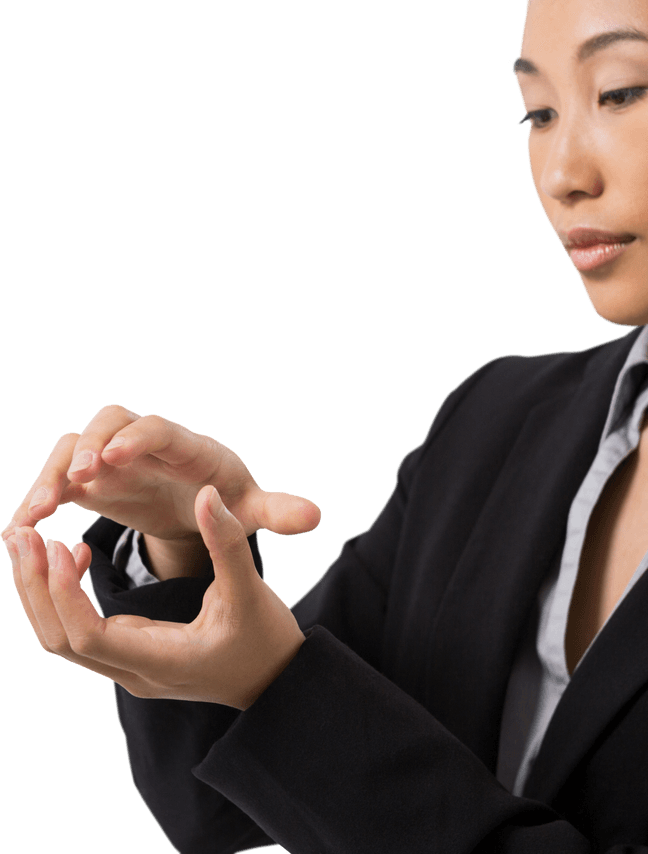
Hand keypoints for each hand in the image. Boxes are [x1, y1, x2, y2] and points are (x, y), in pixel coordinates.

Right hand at [4, 404, 320, 547]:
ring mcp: (114, 458)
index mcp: (189, 447)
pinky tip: (20, 529)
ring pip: (74, 447)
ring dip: (54, 473)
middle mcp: (146, 443)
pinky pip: (57, 479)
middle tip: (79, 476)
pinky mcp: (91, 480)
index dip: (140, 437)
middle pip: (111, 421)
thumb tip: (316, 518)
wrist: (201, 503)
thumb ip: (278, 510)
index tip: (119, 454)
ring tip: (38, 512)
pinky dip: (39, 498)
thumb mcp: (253, 509)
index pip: (162, 429)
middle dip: (92, 444)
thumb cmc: (229, 499)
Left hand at [4, 484, 306, 709]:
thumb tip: (207, 494)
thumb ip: (226, 543)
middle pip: (60, 640)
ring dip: (41, 590)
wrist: (276, 680)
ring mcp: (129, 668)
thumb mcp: (251, 590)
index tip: (60, 546)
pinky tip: (70, 558)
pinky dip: (63, 595)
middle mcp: (134, 673)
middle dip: (35, 587)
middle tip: (21, 533)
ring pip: (62, 637)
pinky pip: (80, 629)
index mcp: (159, 661)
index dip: (65, 593)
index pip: (88, 636)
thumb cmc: (266, 639)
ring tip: (29, 539)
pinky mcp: (131, 655)